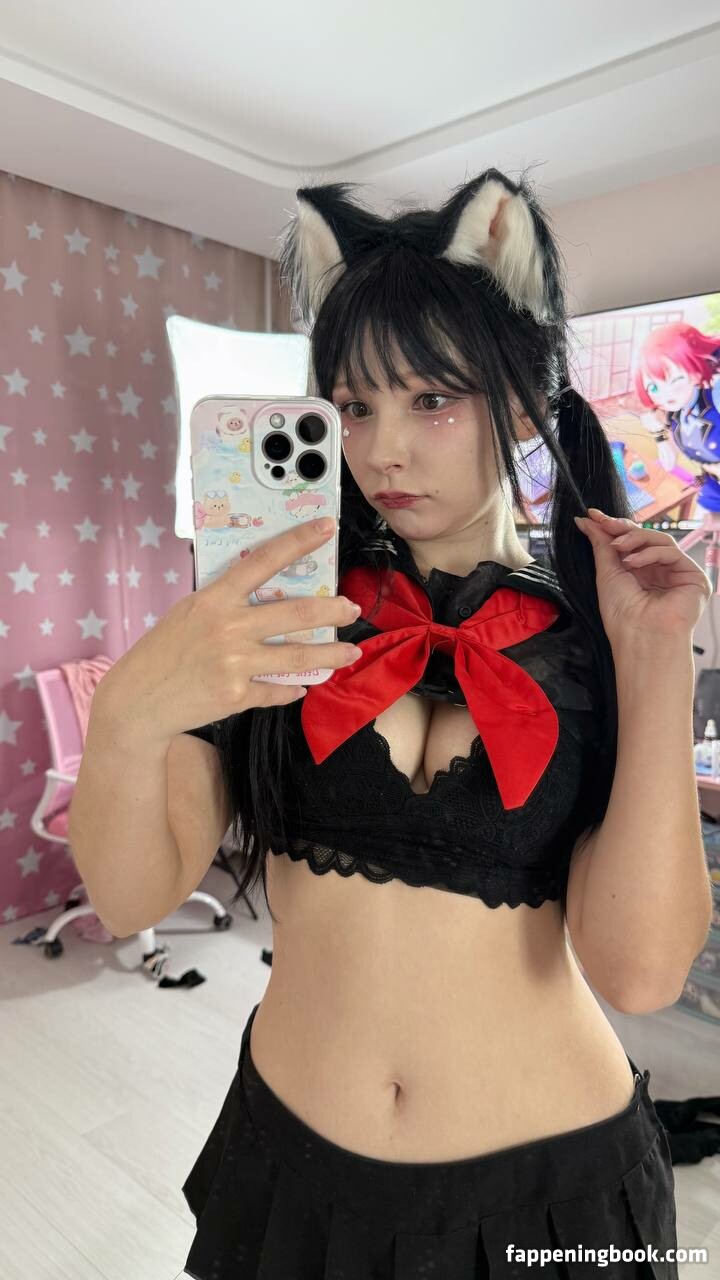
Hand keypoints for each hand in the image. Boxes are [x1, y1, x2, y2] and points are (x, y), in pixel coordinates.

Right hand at [95, 518, 362, 740]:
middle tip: (351, 607)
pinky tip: (302, 685)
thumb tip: (269, 595)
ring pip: (298, 656)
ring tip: (349, 653)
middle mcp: (228, 628)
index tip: (326, 527)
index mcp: (215, 599)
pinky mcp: (237, 695)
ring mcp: (235, 663)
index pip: (263, 561)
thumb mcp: (189, 613)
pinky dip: (292, 688)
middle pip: (295, 613)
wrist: (138, 700)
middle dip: (332, 610)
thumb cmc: (164, 651)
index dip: (298, 541)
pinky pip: (277, 690)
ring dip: (330, 655)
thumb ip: (225, 603)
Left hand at [574, 508, 712, 648]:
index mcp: (640, 574)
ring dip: (635, 538)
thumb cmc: (622, 615)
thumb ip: (601, 544)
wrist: (639, 636)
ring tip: (618, 546)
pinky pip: (671, 552)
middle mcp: (660, 573)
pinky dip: (650, 552)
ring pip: (660, 540)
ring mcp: (677, 574)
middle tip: (605, 523)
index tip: (594, 516)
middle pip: (646, 538)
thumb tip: (587, 521)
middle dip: (623, 528)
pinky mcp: (693, 577)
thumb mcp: (606, 573)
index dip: (614, 527)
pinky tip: (633, 562)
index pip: (631, 543)